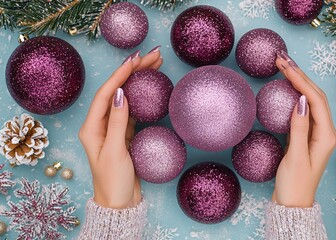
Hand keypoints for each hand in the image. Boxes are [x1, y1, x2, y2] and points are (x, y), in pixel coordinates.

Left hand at [78, 49, 162, 208]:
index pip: (105, 94)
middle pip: (116, 91)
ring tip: (154, 66)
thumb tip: (120, 93)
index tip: (136, 60)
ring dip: (138, 82)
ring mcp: (113, 129)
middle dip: (132, 72)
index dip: (120, 75)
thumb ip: (117, 122)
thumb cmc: (113, 181)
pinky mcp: (124, 135)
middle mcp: (100, 125)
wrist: (119, 203)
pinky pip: (133, 111)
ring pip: (126, 99)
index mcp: (91, 128)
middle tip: (152, 57)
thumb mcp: (115, 152)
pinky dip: (142, 98)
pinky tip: (151, 89)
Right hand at [272, 51, 335, 206]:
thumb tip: (299, 100)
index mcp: (326, 136)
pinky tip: (287, 86)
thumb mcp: (295, 157)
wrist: (293, 203)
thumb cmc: (294, 184)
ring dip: (298, 82)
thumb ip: (298, 128)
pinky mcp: (307, 135)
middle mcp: (325, 131)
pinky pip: (304, 109)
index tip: (285, 66)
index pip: (315, 100)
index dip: (300, 81)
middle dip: (300, 75)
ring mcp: (317, 132)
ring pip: (310, 100)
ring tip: (284, 66)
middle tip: (282, 59)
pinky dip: (295, 94)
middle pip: (315, 96)